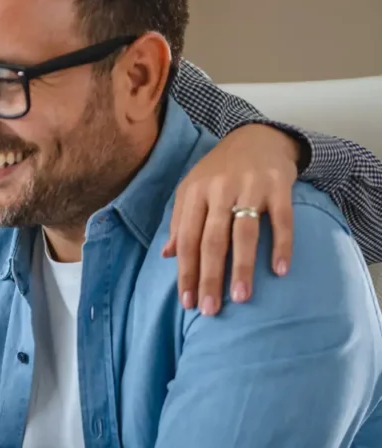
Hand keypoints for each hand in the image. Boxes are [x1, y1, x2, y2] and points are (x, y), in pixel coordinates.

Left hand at [164, 124, 299, 315]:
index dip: (186, 272)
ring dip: (242, 267)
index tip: (188, 302)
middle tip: (210, 309)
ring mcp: (249, 187)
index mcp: (194, 193)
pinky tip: (279, 271)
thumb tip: (166, 256)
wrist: (257, 138)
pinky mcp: (278, 185)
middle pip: (211, 240)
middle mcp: (218, 190)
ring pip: (243, 232)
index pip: (186, 239)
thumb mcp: (192, 191)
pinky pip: (281, 219)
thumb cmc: (219, 173)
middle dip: (209, 277)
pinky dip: (281, 245)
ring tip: (241, 297)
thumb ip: (180, 222)